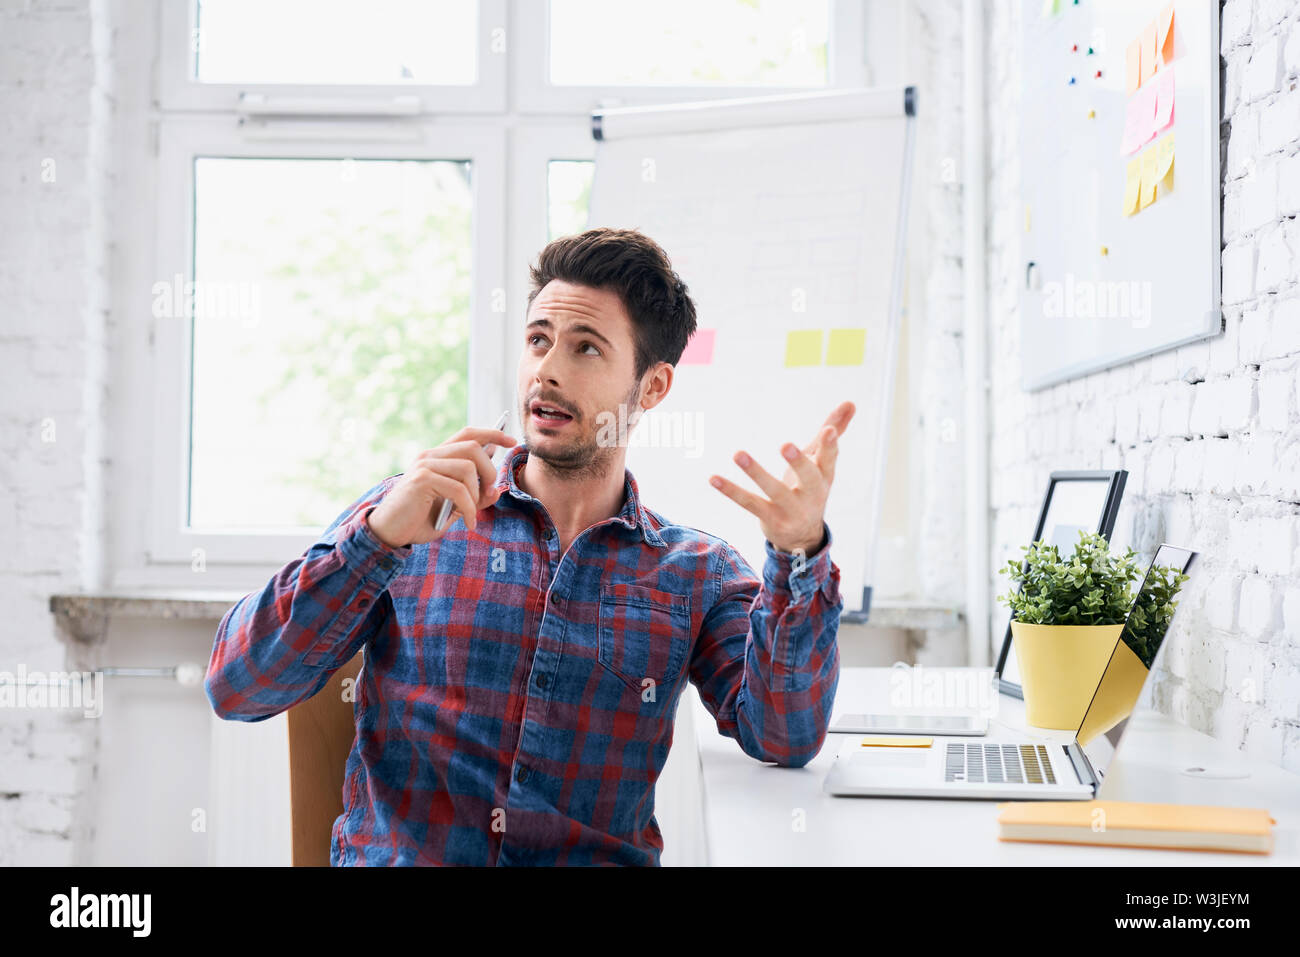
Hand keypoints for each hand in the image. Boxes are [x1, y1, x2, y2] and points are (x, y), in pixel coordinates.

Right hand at [367, 426, 518, 547]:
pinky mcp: (421, 480)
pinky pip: (458, 489)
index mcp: (437, 457)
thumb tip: (497, 489)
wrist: (389, 533)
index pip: (468, 434)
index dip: (492, 434)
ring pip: (468, 467)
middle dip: (490, 470)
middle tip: (489, 494)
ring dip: (478, 493)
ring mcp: (424, 465)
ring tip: (472, 513)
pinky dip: (469, 508)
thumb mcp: (454, 509)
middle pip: (473, 447)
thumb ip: (474, 498)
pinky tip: (468, 523)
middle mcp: (430, 455)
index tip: (511, 441)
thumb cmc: (420, 520)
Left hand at [708, 401, 854, 554]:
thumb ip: (835, 430)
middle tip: (786, 445)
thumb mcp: (822, 461)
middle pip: (808, 478)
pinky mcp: (770, 519)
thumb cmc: (810, 487)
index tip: (828, 430)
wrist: (803, 536)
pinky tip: (713, 478)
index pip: (829, 459)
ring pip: (773, 490)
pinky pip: (749, 503)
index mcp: (825, 476)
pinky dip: (731, 491)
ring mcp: (791, 509)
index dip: (830, 446)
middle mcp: (811, 494)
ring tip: (738, 453)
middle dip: (798, 462)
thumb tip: (851, 402)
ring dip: (755, 472)